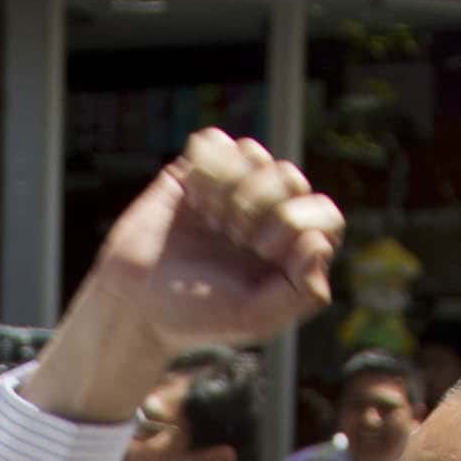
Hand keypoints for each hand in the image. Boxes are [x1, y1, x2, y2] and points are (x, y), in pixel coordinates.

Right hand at [81, 129, 344, 363]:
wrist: (135, 301)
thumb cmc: (197, 315)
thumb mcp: (254, 319)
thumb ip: (302, 293)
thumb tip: (319, 243)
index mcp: (293, 250)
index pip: (325, 215)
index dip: (295, 224)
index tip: (262, 250)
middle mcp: (271, 213)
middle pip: (290, 177)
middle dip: (258, 206)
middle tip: (231, 236)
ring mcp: (236, 186)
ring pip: (254, 152)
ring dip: (227, 191)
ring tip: (209, 222)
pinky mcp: (199, 168)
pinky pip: (215, 141)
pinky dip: (202, 171)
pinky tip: (191, 200)